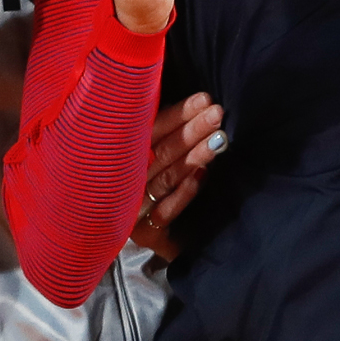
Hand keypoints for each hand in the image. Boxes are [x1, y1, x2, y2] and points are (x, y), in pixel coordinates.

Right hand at [130, 90, 223, 257]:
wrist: (120, 241)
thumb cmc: (138, 192)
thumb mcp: (141, 159)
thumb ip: (157, 137)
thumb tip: (193, 107)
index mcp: (120, 155)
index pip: (151, 130)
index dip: (178, 114)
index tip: (204, 99)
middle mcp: (122, 179)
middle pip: (161, 151)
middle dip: (191, 130)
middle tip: (217, 113)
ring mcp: (131, 207)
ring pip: (166, 177)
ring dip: (194, 156)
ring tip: (220, 139)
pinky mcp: (143, 232)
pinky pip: (164, 213)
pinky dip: (183, 194)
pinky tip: (202, 176)